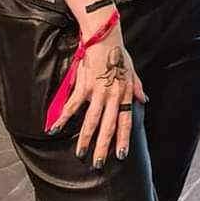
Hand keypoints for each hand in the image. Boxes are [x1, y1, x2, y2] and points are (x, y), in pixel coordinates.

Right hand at [49, 27, 145, 164]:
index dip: (123, 139)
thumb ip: (137, 87)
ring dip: (85, 139)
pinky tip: (54, 128)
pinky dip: (62, 118)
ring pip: (92, 121)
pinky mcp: (84, 86)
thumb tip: (145, 99)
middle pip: (109, 126)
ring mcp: (98, 92)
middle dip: (103, 147)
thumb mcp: (132, 70)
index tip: (120, 155)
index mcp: (125, 94)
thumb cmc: (117, 53)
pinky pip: (72, 106)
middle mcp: (113, 96)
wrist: (103, 37)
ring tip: (80, 153)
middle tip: (99, 164)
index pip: (126, 121)